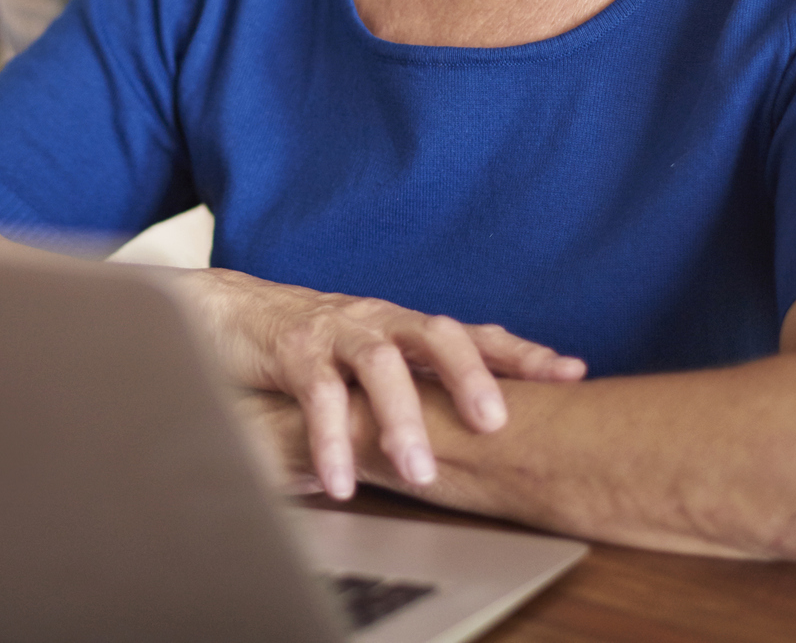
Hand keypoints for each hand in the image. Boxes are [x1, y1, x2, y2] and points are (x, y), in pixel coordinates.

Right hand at [181, 270, 584, 500]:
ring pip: (378, 363)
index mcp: (402, 325)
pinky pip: (316, 393)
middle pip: (436, 333)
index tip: (572, 372)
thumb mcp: (370, 357)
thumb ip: (416, 379)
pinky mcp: (290, 350)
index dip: (521, 352)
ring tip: (417, 473)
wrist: (223, 314)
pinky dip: (330, 438)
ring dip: (401, 418)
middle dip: (470, 376)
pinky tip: (340, 481)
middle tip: (495, 425)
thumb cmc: (308, 344)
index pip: (471, 333)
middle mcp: (377, 320)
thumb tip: (491, 414)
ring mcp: (334, 331)